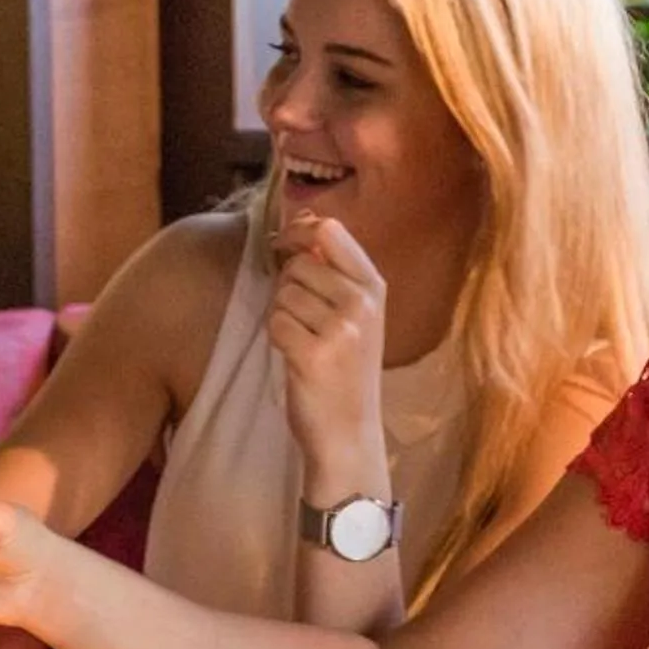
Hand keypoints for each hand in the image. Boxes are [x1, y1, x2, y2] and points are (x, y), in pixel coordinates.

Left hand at [264, 213, 387, 466]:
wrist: (349, 432)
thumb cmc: (345, 370)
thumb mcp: (354, 314)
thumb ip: (332, 268)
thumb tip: (302, 216)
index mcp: (374, 287)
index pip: (331, 231)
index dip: (298, 231)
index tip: (282, 244)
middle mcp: (362, 303)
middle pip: (298, 264)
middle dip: (287, 286)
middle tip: (303, 320)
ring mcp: (341, 329)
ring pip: (282, 294)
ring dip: (281, 315)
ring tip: (302, 340)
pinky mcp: (313, 354)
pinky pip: (274, 322)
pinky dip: (276, 337)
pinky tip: (294, 355)